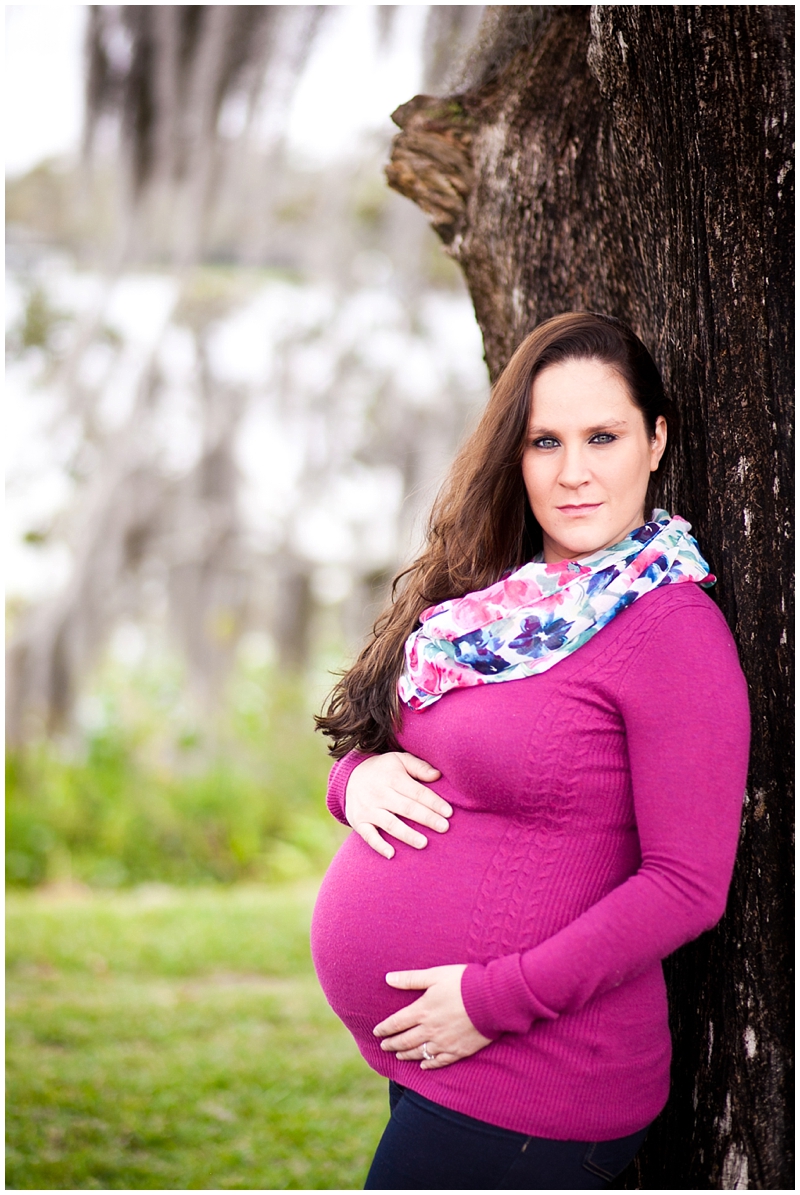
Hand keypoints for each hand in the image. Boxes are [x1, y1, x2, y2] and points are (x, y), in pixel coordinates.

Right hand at [345, 752, 450, 857]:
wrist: (349, 776)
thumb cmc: (383, 770)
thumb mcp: (399, 760)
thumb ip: (419, 767)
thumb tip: (438, 775)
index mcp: (392, 777)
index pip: (416, 792)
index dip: (433, 802)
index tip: (449, 812)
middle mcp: (379, 793)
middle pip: (406, 808)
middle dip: (426, 818)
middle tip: (444, 828)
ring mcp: (368, 809)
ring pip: (390, 824)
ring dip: (407, 834)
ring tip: (424, 843)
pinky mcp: (358, 822)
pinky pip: (368, 836)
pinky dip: (379, 845)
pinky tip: (392, 854)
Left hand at [373, 965, 492, 1068]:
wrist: (492, 999)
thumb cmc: (463, 982)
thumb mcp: (435, 975)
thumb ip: (410, 979)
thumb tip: (388, 978)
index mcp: (422, 1010)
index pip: (397, 1023)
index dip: (385, 1028)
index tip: (376, 1032)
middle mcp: (430, 1030)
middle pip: (405, 1040)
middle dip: (392, 1044)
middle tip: (383, 1047)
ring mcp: (444, 1042)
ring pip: (420, 1053)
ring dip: (407, 1055)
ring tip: (399, 1056)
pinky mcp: (459, 1050)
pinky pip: (440, 1061)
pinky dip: (430, 1064)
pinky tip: (424, 1066)